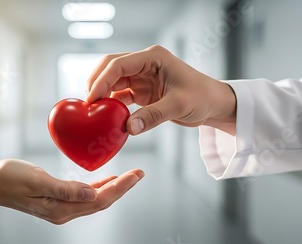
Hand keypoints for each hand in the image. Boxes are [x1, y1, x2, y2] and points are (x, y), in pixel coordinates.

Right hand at [0, 159, 144, 223]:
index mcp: (61, 209)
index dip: (120, 187)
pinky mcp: (55, 199)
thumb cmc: (10, 178)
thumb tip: (93, 194)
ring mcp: (60, 207)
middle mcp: (64, 212)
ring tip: (128, 176)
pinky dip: (98, 187)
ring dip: (113, 188)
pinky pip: (84, 195)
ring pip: (94, 200)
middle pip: (101, 202)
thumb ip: (66, 189)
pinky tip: (104, 180)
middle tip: (139, 173)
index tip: (136, 175)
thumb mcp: (38, 181)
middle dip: (122, 188)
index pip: (99, 200)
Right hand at [86, 45, 236, 134]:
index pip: (118, 64)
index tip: (91, 99)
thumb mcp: (179, 106)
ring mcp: (142, 76)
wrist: (214, 104)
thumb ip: (153, 116)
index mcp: (153, 57)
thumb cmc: (202, 97)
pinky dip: (112, 104)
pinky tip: (106, 116)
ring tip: (94, 112)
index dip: (101, 80)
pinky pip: (120, 94)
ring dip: (102, 95)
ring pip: (113, 81)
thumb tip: (128, 128)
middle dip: (96, 84)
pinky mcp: (142, 90)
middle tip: (87, 105)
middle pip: (110, 68)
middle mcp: (144, 63)